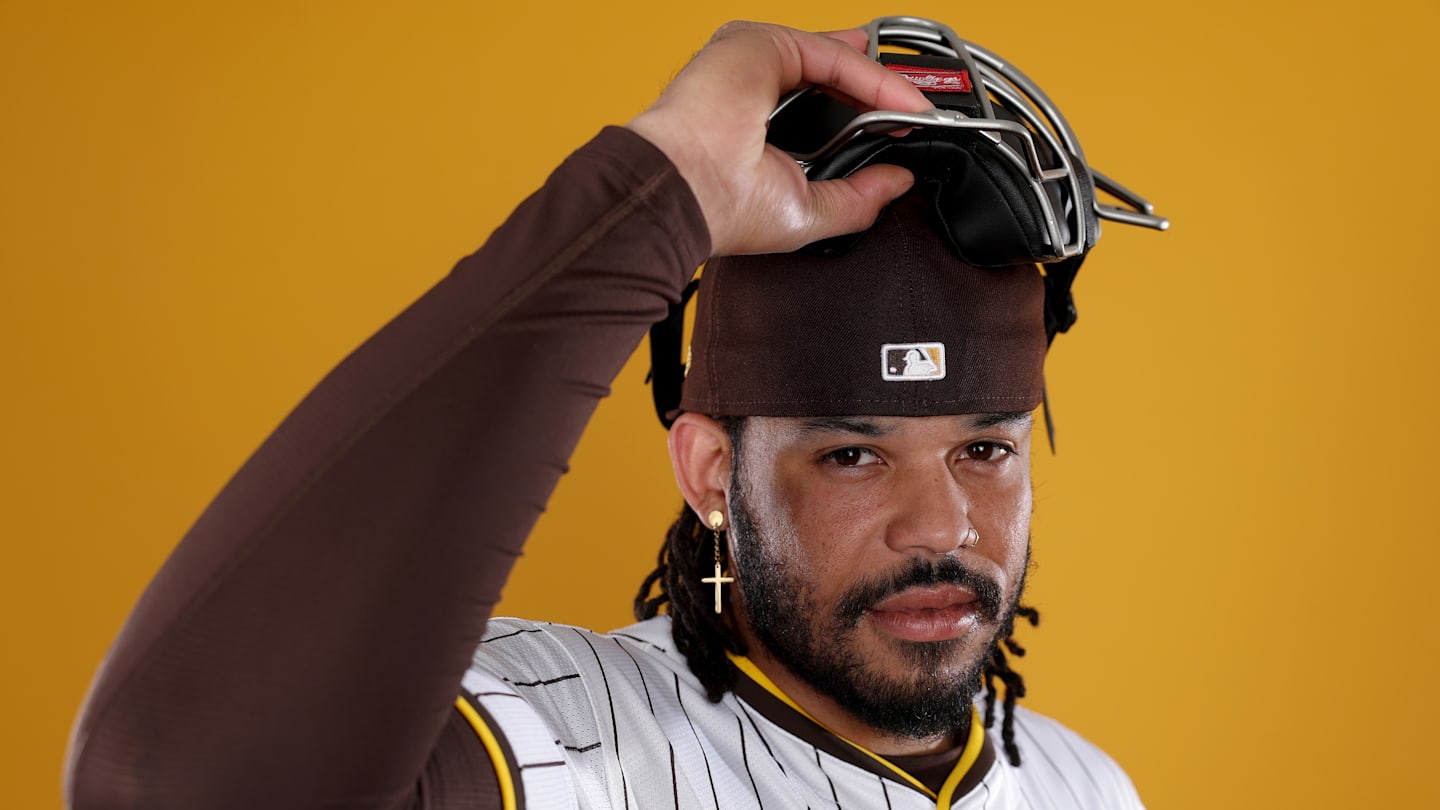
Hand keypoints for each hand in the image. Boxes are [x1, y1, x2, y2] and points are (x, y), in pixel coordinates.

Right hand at [626, 21, 931, 255]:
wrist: (683, 192)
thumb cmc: (718, 207)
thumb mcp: (807, 211)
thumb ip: (856, 197)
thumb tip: (898, 181)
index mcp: (752, 125)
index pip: (818, 106)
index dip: (864, 117)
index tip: (902, 133)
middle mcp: (751, 89)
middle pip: (829, 79)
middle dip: (877, 98)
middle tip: (914, 119)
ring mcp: (753, 63)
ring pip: (832, 63)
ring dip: (879, 86)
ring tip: (915, 111)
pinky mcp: (761, 45)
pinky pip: (831, 53)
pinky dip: (870, 76)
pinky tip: (900, 101)